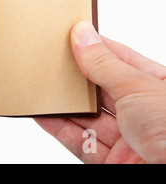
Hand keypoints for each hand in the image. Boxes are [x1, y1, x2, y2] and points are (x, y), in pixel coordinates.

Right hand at [35, 21, 165, 163]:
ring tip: (42, 85)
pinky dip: (58, 128)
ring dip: (64, 103)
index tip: (71, 34)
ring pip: (87, 117)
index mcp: (158, 88)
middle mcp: (143, 113)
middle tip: (51, 59)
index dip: (95, 47)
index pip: (121, 61)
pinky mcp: (111, 162)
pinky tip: (44, 114)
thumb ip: (105, 64)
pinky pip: (79, 142)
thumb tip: (82, 35)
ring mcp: (127, 139)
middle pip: (100, 89)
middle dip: (75, 76)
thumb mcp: (138, 88)